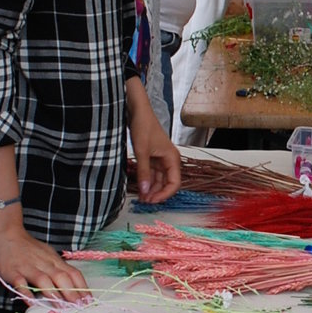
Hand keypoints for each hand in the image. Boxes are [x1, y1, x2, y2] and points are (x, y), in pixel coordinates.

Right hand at [0, 215, 90, 301]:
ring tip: (62, 308)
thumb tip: (73, 287)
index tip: (89, 300)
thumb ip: (58, 269)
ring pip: (44, 280)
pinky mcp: (12, 272)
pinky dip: (26, 293)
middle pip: (61, 277)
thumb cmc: (28, 248)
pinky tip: (31, 302)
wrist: (5, 234)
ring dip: (54, 294)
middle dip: (72, 293)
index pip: (73, 273)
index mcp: (54, 260)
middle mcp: (44, 264)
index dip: (82, 287)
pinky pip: (20, 283)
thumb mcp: (48, 255)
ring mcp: (28, 267)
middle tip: (80, 307)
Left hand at [127, 83, 180, 203]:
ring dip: (151, 188)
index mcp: (172, 158)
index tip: (153, 200)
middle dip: (156, 193)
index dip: (164, 194)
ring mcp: (160, 159)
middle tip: (144, 201)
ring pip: (158, 180)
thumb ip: (144, 172)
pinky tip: (140, 187)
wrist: (137, 111)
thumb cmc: (143, 126)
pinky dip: (146, 181)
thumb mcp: (141, 151)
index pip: (174, 183)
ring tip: (141, 197)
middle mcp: (169, 160)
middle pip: (167, 183)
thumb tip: (145, 190)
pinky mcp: (152, 157)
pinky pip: (152, 173)